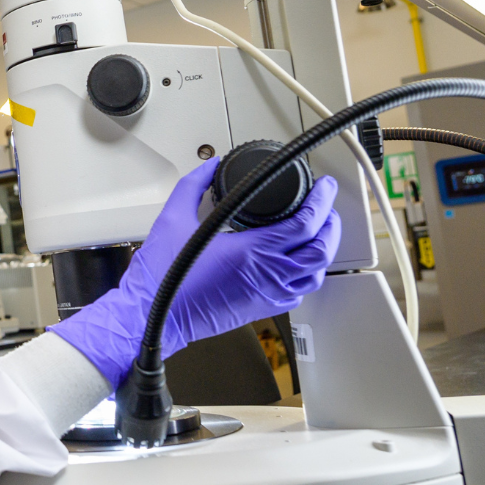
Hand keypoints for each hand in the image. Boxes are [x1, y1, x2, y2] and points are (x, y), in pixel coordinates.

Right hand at [48, 159, 341, 386]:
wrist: (153, 317)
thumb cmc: (162, 277)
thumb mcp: (173, 217)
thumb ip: (194, 185)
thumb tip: (209, 166)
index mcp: (252, 252)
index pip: (306, 223)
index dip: (322, 201)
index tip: (324, 187)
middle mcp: (267, 275)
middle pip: (321, 249)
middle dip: (331, 224)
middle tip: (327, 206)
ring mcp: (267, 295)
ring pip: (316, 274)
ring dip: (324, 250)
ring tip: (320, 232)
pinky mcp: (261, 308)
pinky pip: (299, 292)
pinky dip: (308, 274)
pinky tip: (299, 263)